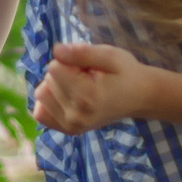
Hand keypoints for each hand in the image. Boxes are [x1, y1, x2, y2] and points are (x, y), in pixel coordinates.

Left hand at [31, 42, 150, 134]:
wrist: (140, 97)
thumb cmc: (125, 73)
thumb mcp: (109, 55)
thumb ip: (82, 52)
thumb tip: (56, 50)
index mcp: (87, 96)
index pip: (54, 67)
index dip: (69, 60)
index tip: (88, 67)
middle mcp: (76, 116)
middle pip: (47, 80)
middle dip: (64, 72)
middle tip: (88, 77)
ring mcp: (71, 126)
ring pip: (41, 94)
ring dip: (55, 86)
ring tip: (79, 86)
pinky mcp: (68, 131)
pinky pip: (40, 113)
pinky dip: (49, 101)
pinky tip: (66, 97)